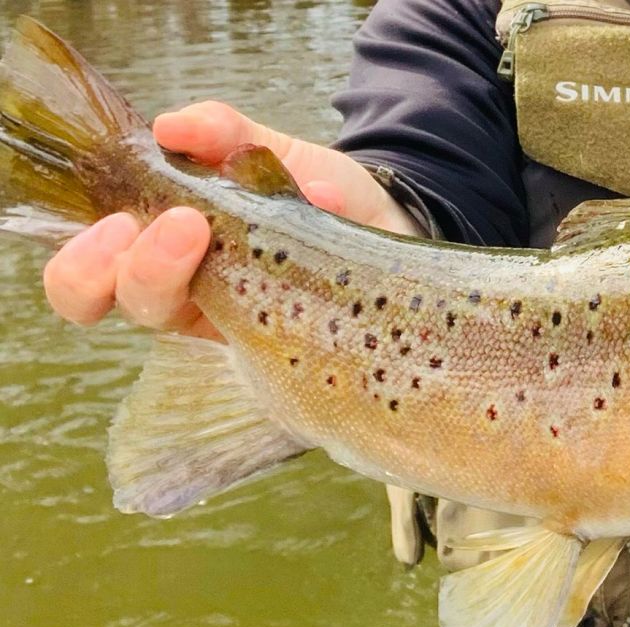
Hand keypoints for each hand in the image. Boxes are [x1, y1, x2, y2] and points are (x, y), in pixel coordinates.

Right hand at [42, 101, 421, 338]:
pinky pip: (280, 338)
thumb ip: (223, 132)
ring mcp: (246, 321)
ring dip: (195, 281)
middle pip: (132, 306)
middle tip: (185, 226)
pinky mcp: (299, 341)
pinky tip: (318, 215)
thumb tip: (173, 128)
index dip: (85, 264)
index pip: (91, 277)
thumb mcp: (269, 148)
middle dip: (140, 269)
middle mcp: (195, 296)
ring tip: (216, 235)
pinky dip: (295, 283)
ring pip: (195, 329)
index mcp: (164, 252)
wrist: (391, 221)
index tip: (117, 223)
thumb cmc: (315, 191)